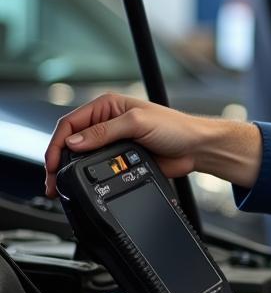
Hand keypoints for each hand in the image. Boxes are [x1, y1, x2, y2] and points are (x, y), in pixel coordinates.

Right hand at [44, 92, 261, 196]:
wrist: (197, 149)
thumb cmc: (176, 127)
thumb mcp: (137, 123)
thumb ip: (105, 132)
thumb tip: (75, 142)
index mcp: (108, 106)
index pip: (71, 123)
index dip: (58, 143)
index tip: (53, 163)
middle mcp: (107, 122)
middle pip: (72, 141)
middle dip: (59, 160)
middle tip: (52, 180)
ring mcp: (114, 142)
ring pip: (82, 157)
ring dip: (71, 171)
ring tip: (61, 186)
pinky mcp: (121, 159)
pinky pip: (98, 169)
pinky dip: (88, 177)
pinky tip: (83, 185)